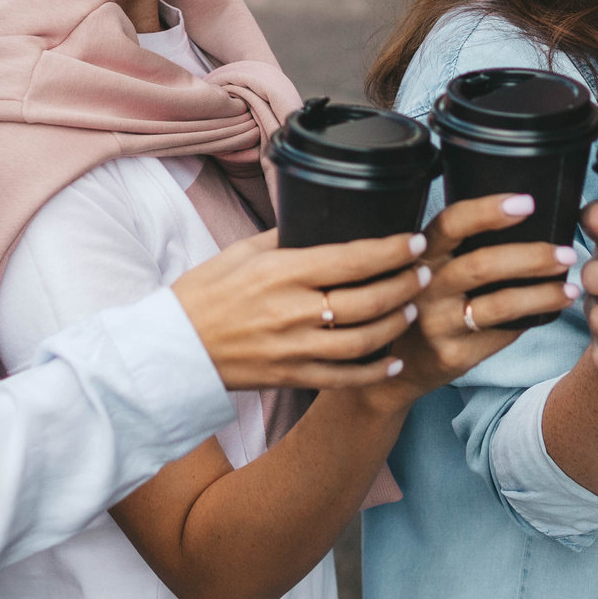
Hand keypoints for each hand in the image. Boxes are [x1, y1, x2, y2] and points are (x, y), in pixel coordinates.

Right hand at [171, 229, 424, 390]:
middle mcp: (294, 310)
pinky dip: (374, 371)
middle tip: (424, 272)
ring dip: (395, 323)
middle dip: (404, 284)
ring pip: (364, 339)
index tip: (416, 241)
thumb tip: (317, 222)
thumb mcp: (240, 252)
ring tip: (411, 308)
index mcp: (282, 271)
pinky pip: (344, 377)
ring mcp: (295, 348)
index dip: (392, 250)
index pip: (353, 258)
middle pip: (368, 299)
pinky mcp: (292, 377)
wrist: (172, 348)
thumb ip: (283, 238)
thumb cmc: (202, 294)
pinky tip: (393, 360)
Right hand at [384, 192, 580, 391]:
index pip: (452, 224)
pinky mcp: (453, 354)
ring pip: (500, 304)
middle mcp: (425, 288)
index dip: (488, 210)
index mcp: (423, 256)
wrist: (402, 363)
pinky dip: (531, 320)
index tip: (527, 203)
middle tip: (568, 253)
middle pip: (482, 264)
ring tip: (571, 288)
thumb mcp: (432, 270)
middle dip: (532, 256)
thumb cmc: (428, 304)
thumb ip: (462, 249)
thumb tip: (530, 223)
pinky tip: (551, 313)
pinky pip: (502, 335)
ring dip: (543, 294)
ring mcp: (437, 323)